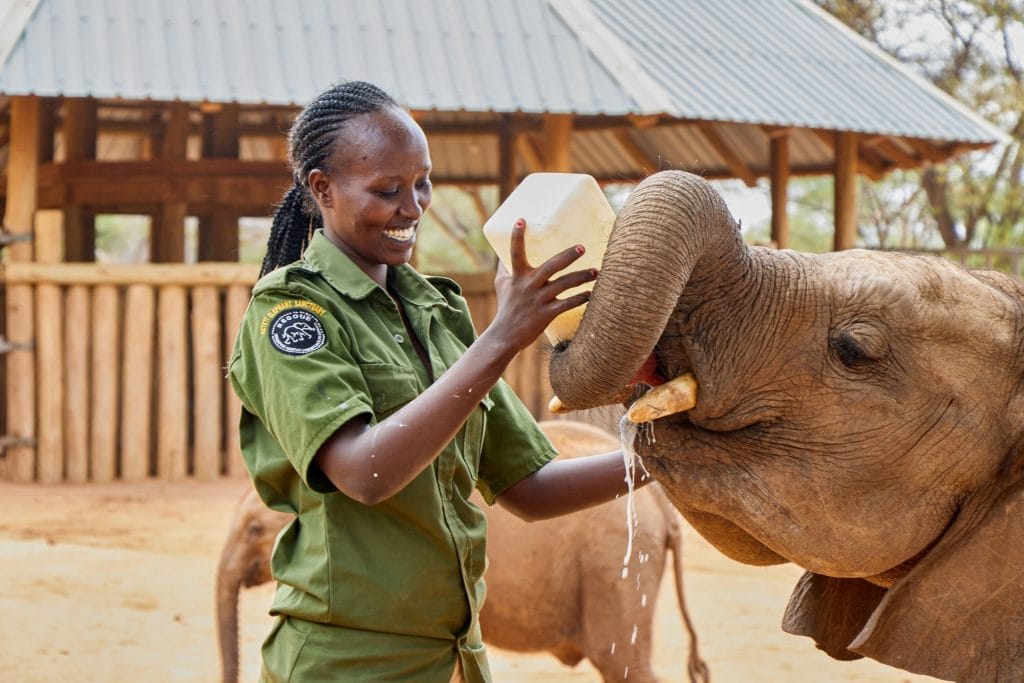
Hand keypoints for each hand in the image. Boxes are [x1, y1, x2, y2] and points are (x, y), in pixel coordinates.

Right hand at [488, 218, 596, 350]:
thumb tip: (504, 253)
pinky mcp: (546, 314)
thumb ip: (505, 268)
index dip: (517, 236)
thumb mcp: (501, 285)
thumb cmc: (506, 308)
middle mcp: (528, 285)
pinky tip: (591, 294)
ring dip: (582, 277)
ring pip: (564, 285)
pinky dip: (580, 299)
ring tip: (596, 272)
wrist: (505, 336)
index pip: (515, 252)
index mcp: (517, 276)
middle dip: (567, 256)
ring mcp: (539, 300)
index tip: (522, 220)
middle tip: (582, 247)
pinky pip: (567, 304)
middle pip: (551, 266)